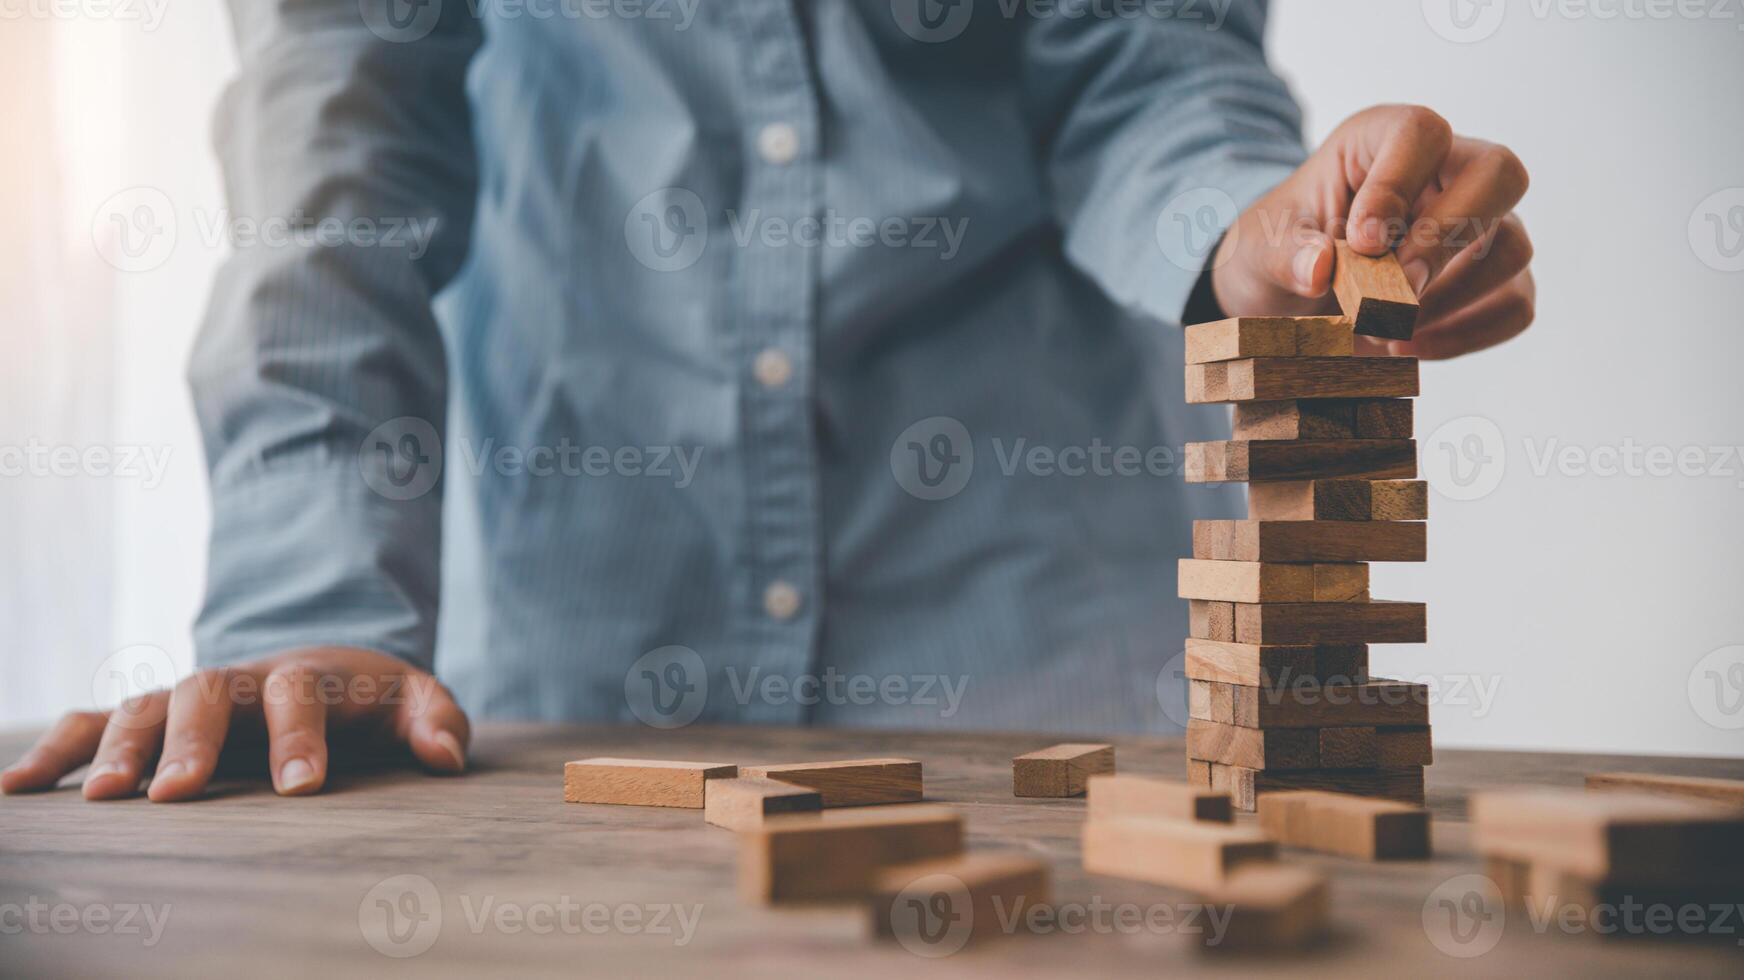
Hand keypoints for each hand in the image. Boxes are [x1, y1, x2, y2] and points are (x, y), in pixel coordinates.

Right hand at [0, 647, 468, 801]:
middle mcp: (240, 681)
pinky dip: (54, 748)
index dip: (300, 737)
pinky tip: (17, 788)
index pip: (302, 695)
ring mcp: (190, 696)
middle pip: (207, 694)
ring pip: (144, 707)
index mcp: (309, 675)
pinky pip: (91, 722)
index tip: (300, 787)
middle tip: (176, 794)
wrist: (323, 668)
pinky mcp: (153, 716)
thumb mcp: (416, 700)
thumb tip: (447, 758)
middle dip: (190, 742)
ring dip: (118, 749)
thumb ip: (437, 720)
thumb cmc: (370, 699)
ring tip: (100, 800)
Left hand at [1210, 104, 1533, 358]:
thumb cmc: (1281, 251)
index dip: (1398, 184)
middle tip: (1397, 289)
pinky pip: (1515, 304)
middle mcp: (1445, 173)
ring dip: (1453, 297)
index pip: (1422, 133)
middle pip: (1499, 174)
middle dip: (1449, 237)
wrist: (1288, 295)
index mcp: (1383, 141)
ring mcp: (1478, 225)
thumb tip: (1319, 268)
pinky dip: (1467, 334)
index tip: (1361, 241)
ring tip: (1386, 328)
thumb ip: (1284, 253)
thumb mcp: (1259, 248)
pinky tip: (1408, 344)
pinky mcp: (1490, 280)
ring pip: (1514, 246)